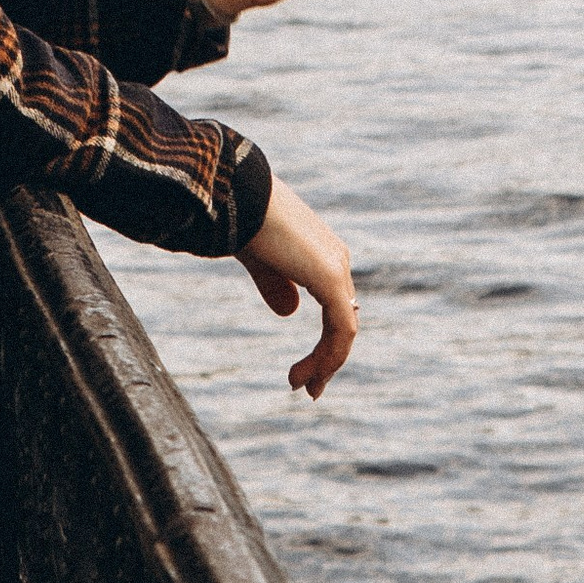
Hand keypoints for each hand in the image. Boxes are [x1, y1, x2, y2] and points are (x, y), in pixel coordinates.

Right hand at [240, 177, 358, 397]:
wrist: (239, 194)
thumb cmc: (243, 217)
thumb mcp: (259, 258)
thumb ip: (274, 284)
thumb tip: (289, 312)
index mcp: (322, 253)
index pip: (334, 307)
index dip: (324, 341)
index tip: (303, 369)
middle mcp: (336, 260)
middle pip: (343, 321)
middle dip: (327, 358)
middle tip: (309, 388)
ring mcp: (336, 269)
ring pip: (343, 330)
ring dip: (325, 363)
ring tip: (302, 387)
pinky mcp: (331, 280)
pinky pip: (340, 331)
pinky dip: (327, 357)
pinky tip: (307, 375)